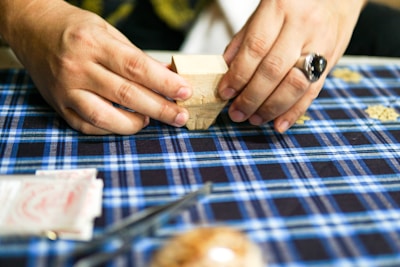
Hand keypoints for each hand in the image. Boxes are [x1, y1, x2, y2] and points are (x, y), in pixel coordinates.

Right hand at [2, 1, 191, 134]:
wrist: (33, 29)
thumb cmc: (74, 28)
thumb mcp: (108, 31)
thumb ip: (137, 56)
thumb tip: (167, 75)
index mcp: (94, 44)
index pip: (137, 67)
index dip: (164, 83)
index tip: (184, 92)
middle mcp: (78, 67)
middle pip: (126, 94)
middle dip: (160, 108)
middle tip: (180, 116)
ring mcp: (66, 89)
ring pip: (105, 116)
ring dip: (134, 123)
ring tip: (151, 120)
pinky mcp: (59, 105)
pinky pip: (87, 125)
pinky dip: (111, 129)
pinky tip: (127, 123)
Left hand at [218, 0, 365, 131]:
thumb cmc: (294, 2)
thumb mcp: (265, 10)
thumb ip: (245, 39)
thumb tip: (224, 70)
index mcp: (280, 7)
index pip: (255, 48)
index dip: (238, 75)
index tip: (225, 93)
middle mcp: (303, 26)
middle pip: (273, 70)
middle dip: (252, 97)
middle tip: (237, 113)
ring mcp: (320, 44)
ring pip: (294, 85)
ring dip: (271, 108)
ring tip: (254, 119)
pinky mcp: (331, 60)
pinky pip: (313, 92)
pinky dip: (294, 112)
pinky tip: (279, 125)